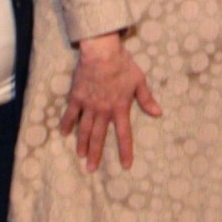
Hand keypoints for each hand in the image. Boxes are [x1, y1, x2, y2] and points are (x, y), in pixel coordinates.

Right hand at [60, 32, 161, 171]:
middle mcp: (103, 111)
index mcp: (119, 108)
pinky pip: (70, 113)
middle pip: (99, 137)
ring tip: (80, 156)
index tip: (126, 166)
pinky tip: (63, 133)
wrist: (102, 52)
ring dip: (82, 144)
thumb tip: (158, 113)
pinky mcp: (77, 97)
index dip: (125, 151)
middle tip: (91, 169)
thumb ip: (147, 99)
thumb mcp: (139, 81)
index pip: (124, 135)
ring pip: (84, 129)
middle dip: (95, 154)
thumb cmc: (122, 65)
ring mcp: (88, 105)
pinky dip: (66, 123)